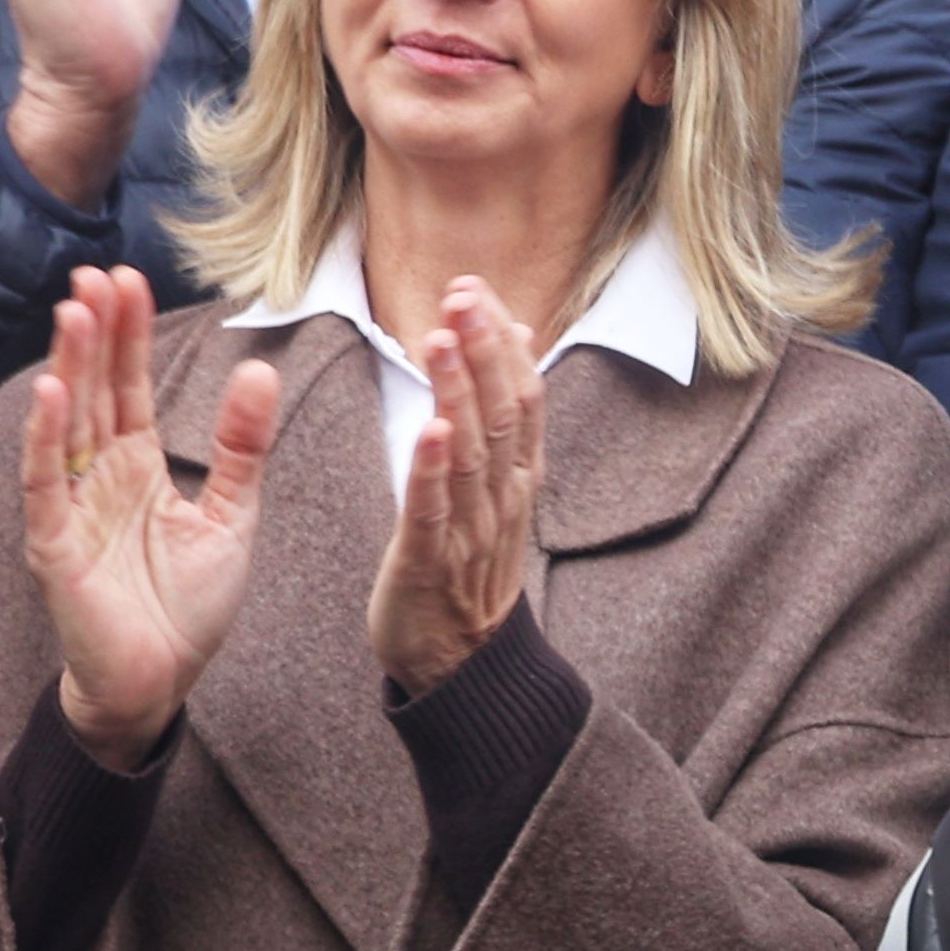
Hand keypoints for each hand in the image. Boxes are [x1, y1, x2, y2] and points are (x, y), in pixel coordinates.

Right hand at [23, 266, 272, 765]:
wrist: (162, 681)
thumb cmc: (188, 604)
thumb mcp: (232, 515)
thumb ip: (244, 447)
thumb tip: (261, 370)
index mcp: (136, 469)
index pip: (128, 388)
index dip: (129, 336)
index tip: (130, 280)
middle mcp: (97, 480)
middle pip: (94, 392)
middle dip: (96, 334)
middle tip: (96, 273)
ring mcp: (72, 511)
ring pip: (66, 425)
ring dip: (70, 367)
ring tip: (77, 310)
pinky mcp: (55, 548)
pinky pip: (46, 485)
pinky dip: (46, 438)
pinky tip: (53, 391)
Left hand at [366, 276, 545, 695]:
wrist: (463, 660)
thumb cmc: (471, 564)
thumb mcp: (498, 484)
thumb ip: (504, 413)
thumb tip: (517, 334)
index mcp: (519, 475)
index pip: (521, 394)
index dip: (501, 341)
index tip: (478, 290)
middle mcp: (503, 495)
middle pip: (500, 411)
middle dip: (482, 349)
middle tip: (463, 294)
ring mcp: (469, 529)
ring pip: (470, 450)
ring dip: (458, 391)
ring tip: (442, 337)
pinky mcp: (428, 563)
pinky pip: (432, 511)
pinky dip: (433, 469)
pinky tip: (431, 430)